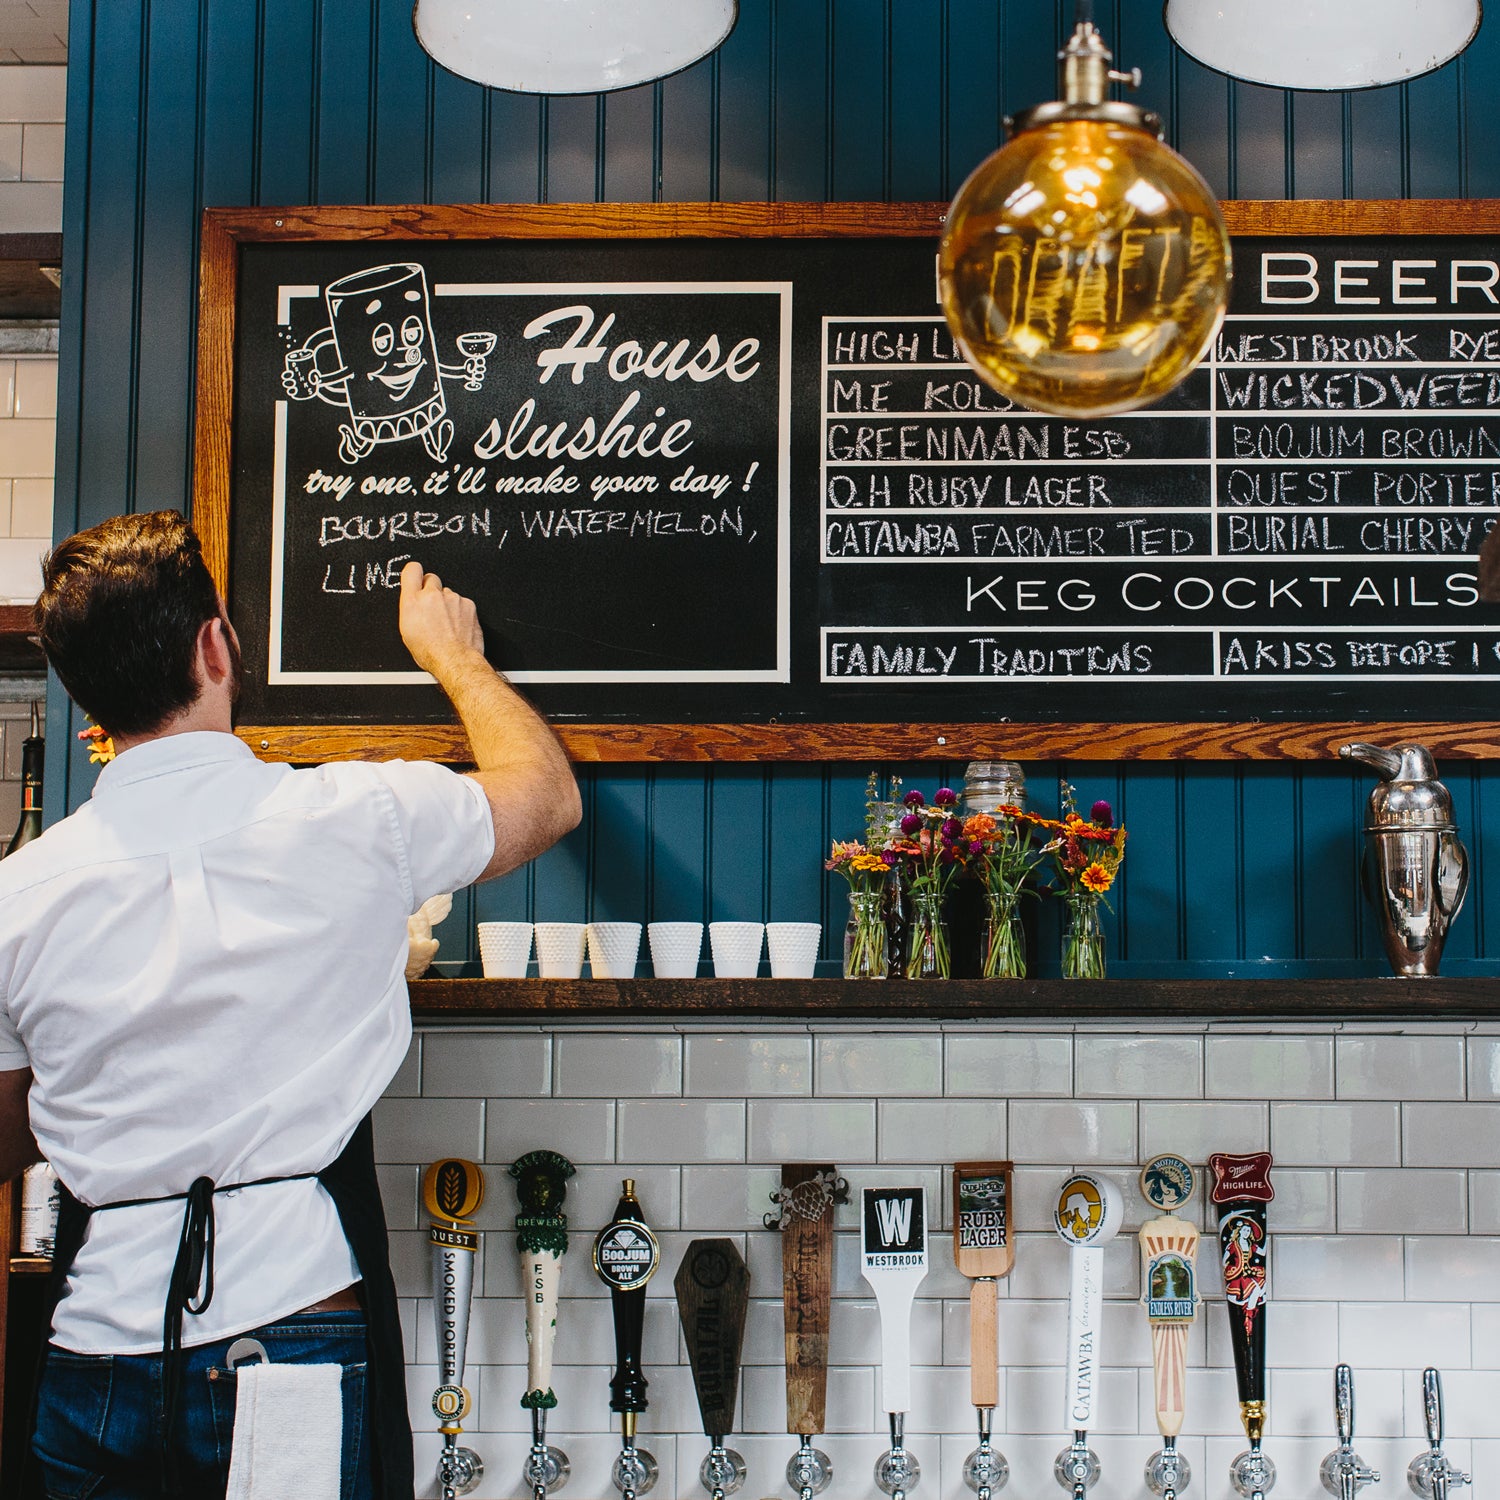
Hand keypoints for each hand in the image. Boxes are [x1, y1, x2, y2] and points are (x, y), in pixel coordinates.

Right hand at [399, 561, 484, 675]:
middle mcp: (432, 596)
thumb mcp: (407, 631)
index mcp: (412, 602)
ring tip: (447, 623)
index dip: (414, 572)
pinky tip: (458, 625)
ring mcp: (452, 598)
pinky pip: (462, 602)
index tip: (416, 576)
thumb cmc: (430, 652)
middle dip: (431, 589)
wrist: (455, 660)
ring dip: (447, 603)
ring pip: (448, 593)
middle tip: (433, 607)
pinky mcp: (468, 603)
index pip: (412, 570)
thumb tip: (413, 603)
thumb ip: (410, 609)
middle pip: (432, 578)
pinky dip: (460, 611)